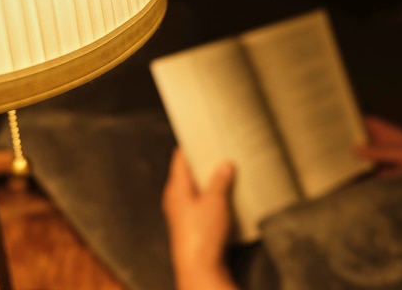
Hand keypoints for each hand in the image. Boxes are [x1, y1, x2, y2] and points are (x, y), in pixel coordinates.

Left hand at [162, 149, 237, 289]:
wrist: (199, 267)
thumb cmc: (201, 234)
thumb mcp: (215, 201)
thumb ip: (220, 180)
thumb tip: (225, 164)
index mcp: (176, 188)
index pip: (180, 158)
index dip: (190, 145)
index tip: (201, 134)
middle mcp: (175, 199)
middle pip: (187, 173)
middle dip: (202, 163)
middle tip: (219, 151)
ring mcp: (182, 213)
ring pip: (195, 189)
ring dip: (208, 181)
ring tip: (226, 171)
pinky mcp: (191, 226)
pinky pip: (200, 204)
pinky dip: (211, 197)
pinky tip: (225, 197)